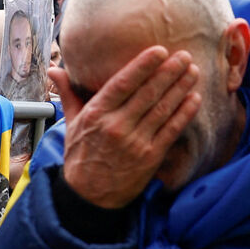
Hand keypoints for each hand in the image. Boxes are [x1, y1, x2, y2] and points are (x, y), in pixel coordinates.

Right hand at [49, 46, 201, 208]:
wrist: (89, 197)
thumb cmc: (81, 157)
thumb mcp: (72, 125)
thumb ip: (68, 94)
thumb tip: (54, 70)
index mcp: (96, 114)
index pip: (122, 83)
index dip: (142, 66)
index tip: (160, 51)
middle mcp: (116, 126)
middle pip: (147, 93)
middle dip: (169, 72)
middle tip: (185, 55)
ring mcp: (135, 142)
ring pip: (162, 109)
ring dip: (180, 88)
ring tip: (193, 72)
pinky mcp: (150, 157)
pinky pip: (171, 131)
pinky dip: (184, 114)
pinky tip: (194, 99)